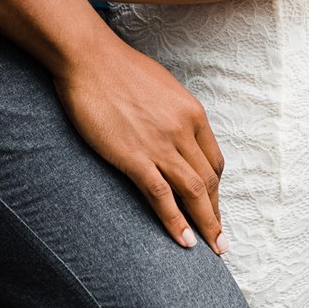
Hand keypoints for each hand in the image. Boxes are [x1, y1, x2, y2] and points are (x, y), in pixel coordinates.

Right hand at [56, 32, 228, 254]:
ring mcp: (160, 145)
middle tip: (220, 239)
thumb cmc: (119, 68)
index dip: (216, 188)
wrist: (88, 58)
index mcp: (193, 113)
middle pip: (209, 180)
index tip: (213, 205)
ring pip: (194, 193)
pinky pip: (161, 196)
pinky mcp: (134, 157)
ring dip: (206, 224)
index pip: (214, 160)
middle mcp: (183, 130)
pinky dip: (175, 222)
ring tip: (213, 249)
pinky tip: (184, 241)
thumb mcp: (162, 86)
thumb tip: (176, 131)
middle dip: (216, 213)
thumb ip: (174, 113)